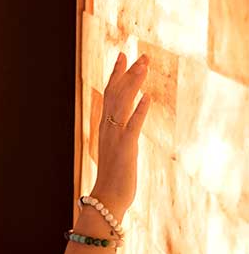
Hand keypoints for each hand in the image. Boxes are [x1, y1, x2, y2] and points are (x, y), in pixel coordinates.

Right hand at [90, 52, 150, 217]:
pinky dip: (139, 110)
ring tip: (144, 66)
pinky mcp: (125, 148)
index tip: (123, 56)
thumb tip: (125, 124)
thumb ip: (119, 135)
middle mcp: (107, 127)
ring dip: (134, 84)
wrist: (106, 198)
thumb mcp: (115, 150)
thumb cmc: (112, 177)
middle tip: (141, 55)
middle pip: (116, 93)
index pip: (109, 94)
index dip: (116, 74)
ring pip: (123, 104)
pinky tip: (147, 97)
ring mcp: (115, 136)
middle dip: (128, 73)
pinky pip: (133, 125)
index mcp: (105, 127)